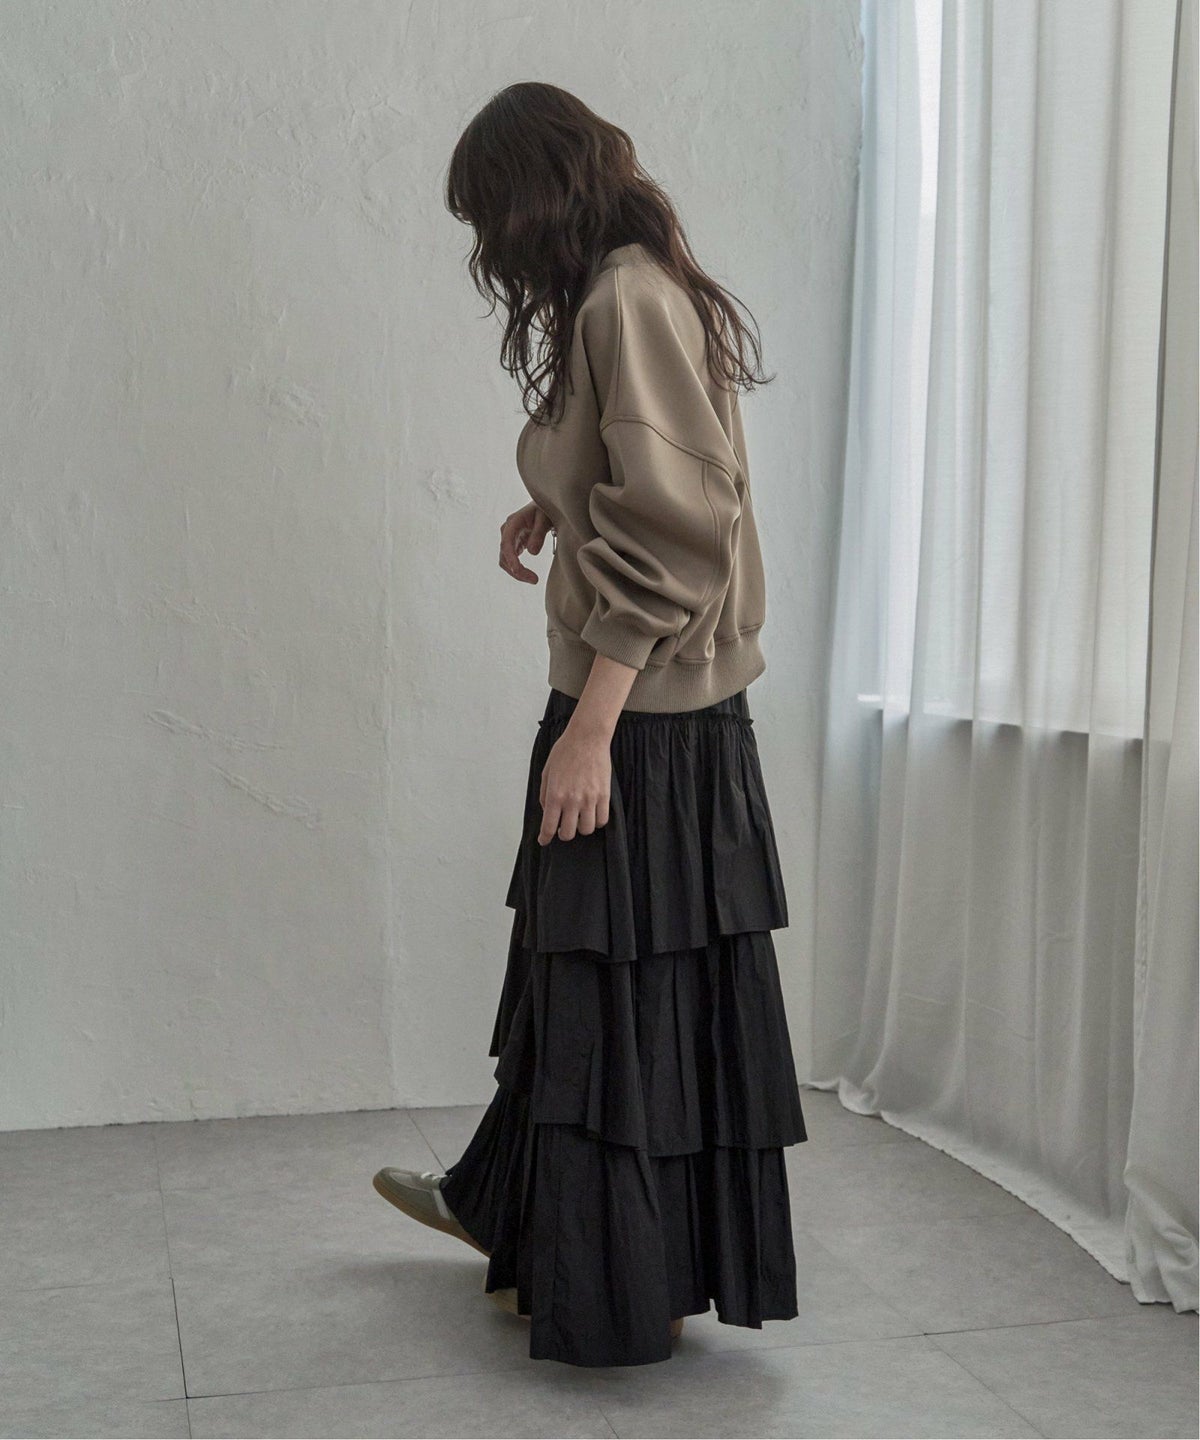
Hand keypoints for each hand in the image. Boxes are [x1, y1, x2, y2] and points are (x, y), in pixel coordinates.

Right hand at [499, 502, 553, 583]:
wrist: (545, 506)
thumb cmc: (545, 509)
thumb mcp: (545, 519)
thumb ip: (539, 534)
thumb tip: (532, 552)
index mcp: (513, 522)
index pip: (507, 544)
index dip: (511, 559)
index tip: (518, 571)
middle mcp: (507, 531)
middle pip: (504, 556)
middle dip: (516, 570)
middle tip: (534, 580)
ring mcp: (509, 538)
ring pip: (506, 560)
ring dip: (517, 572)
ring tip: (533, 579)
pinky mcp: (514, 543)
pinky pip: (511, 559)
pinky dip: (518, 569)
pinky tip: (529, 575)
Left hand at [538, 722, 611, 843]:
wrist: (587, 738)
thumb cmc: (565, 751)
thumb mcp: (547, 772)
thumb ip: (544, 794)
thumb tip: (547, 810)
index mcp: (555, 795)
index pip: (548, 826)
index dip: (545, 838)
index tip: (544, 840)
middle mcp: (572, 800)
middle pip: (568, 833)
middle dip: (563, 833)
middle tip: (563, 828)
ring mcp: (589, 799)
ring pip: (586, 829)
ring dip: (581, 828)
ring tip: (579, 819)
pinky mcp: (604, 795)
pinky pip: (602, 820)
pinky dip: (597, 821)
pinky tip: (592, 814)